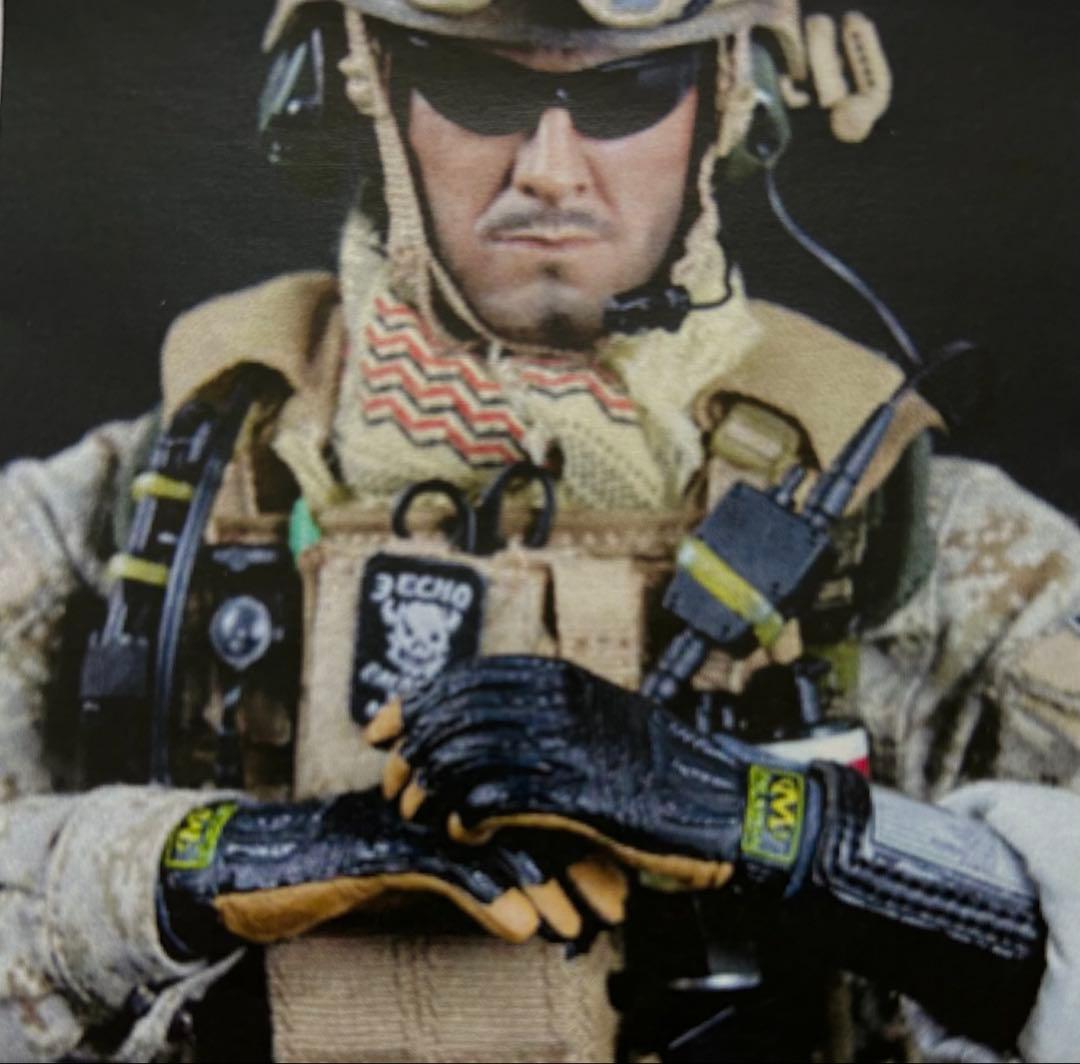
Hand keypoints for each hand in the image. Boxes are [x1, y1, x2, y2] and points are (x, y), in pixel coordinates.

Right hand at [159, 787, 626, 953]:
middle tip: (615, 903)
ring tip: (577, 926)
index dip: (577, 839)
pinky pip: (443, 867)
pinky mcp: (378, 845)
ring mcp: (408, 815)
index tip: (618, 880)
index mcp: (450, 789)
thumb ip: (470, 874)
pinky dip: (487, 898)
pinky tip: (520, 928)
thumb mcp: (418, 869)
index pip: (528, 801)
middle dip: (575, 862)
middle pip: (522, 814)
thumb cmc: (345, 866)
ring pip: (491, 841)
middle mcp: (435, 791)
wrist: (261, 866)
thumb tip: (533, 907)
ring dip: (541, 888)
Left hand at [365, 656, 818, 891]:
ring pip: (470, 756)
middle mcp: (563, 704)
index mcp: (565, 679)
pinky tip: (461, 831)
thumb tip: (484, 721)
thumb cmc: (662, 769)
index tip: (383, 726)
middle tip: (394, 781)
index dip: (417, 700)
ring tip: (418, 811)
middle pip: (459, 714)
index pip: (468, 677)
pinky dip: (468, 816)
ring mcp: (572, 747)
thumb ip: (548, 714)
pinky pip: (501, 798)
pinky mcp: (581, 796)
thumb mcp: (603, 720)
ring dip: (432, 787)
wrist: (727, 805)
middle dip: (414, 748)